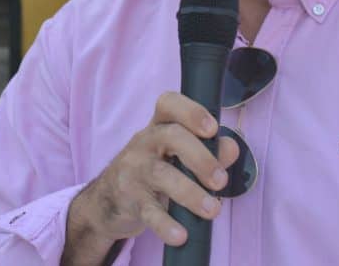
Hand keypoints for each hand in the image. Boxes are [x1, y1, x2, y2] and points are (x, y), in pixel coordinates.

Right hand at [63, 92, 239, 263]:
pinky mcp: (129, 199)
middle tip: (221, 180)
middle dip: (201, 158)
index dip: (191, 112)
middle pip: (171, 136)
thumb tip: (231, 148)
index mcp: (159, 126)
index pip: (169, 104)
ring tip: (213, 210)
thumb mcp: (178, 156)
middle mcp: (144, 142)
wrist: (107, 200)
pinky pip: (148, 211)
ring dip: (191, 193)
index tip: (212, 128)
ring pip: (162, 174)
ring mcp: (134, 169)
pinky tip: (181, 234)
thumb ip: (209, 151)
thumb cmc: (153, 170)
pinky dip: (166, 225)